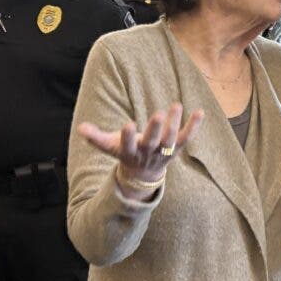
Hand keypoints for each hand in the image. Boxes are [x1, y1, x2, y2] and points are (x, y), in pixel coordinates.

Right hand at [77, 103, 204, 185]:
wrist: (143, 175)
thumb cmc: (126, 153)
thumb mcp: (110, 147)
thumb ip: (96, 138)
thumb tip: (80, 129)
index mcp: (130, 152)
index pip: (128, 145)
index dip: (128, 136)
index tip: (127, 124)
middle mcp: (148, 153)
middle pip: (152, 142)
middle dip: (155, 129)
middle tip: (158, 114)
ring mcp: (163, 152)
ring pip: (170, 140)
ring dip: (174, 123)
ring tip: (176, 105)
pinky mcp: (176, 149)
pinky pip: (186, 138)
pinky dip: (193, 127)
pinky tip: (200, 112)